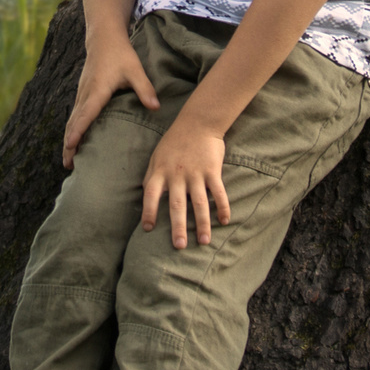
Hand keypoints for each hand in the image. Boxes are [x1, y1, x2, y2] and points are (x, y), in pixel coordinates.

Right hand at [63, 38, 159, 166]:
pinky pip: (75, 115)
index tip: (71, 146)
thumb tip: (155, 107)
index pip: (85, 114)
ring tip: (69, 160)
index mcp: (97, 90)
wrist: (103, 38)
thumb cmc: (120, 54)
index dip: (78, 131)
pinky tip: (73, 141)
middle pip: (73, 123)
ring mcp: (82, 94)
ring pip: (72, 120)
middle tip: (68, 164)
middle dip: (69, 144)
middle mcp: (86, 94)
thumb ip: (145, 89)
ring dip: (69, 140)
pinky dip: (72, 130)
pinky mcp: (82, 93)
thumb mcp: (135, 70)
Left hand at [142, 121, 229, 247]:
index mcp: (160, 172)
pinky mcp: (212, 171)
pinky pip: (219, 193)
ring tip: (204, 241)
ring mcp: (196, 174)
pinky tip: (224, 222)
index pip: (151, 195)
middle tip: (179, 246)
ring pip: (199, 203)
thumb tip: (145, 197)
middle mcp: (177, 175)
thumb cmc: (173, 142)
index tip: (148, 229)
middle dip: (178, 227)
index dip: (149, 212)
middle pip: (177, 205)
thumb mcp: (156, 157)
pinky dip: (222, 207)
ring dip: (202, 224)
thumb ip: (151, 178)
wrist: (197, 123)